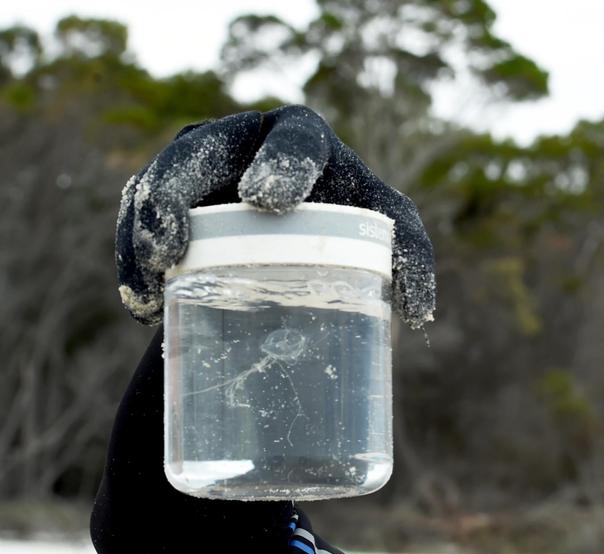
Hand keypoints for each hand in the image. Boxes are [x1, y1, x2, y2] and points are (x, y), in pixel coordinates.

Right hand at [115, 105, 434, 328]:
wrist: (287, 236)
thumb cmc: (345, 226)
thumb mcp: (382, 234)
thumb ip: (409, 258)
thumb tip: (418, 314)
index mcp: (304, 139)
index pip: (295, 139)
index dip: (281, 163)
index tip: (268, 200)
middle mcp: (240, 137)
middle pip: (199, 151)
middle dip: (182, 192)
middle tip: (179, 243)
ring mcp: (192, 161)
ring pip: (156, 184)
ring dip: (147, 232)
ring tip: (157, 276)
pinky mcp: (156, 191)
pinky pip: (133, 215)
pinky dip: (132, 257)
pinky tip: (145, 300)